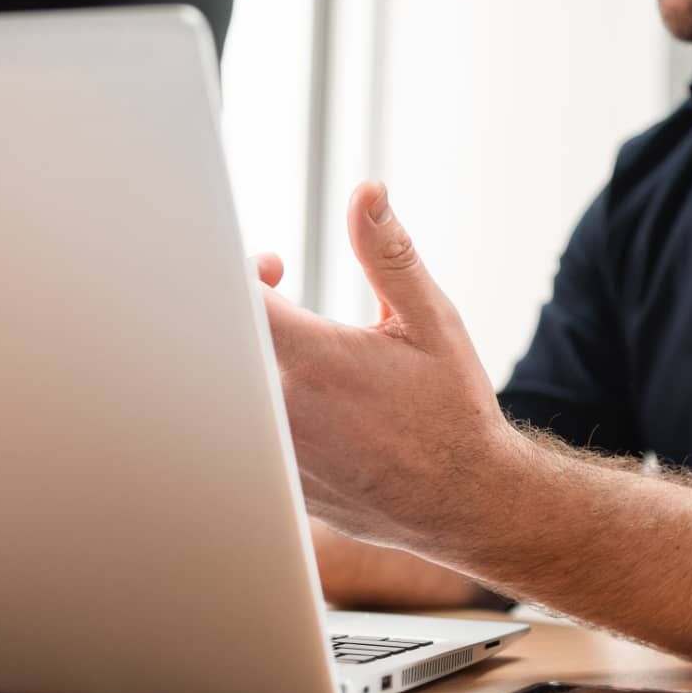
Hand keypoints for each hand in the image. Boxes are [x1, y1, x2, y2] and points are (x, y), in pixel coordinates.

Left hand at [255, 182, 517, 553]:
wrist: (468, 500)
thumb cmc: (452, 407)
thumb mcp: (430, 320)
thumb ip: (388, 253)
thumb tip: (366, 192)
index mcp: (314, 360)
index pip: (235, 297)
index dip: (245, 271)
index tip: (276, 269)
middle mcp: (284, 410)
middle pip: (223, 344)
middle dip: (246, 312)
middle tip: (280, 298)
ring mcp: (277, 454)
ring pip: (230, 393)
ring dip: (254, 362)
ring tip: (301, 356)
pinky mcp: (280, 484)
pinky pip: (248, 436)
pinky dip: (263, 410)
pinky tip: (311, 407)